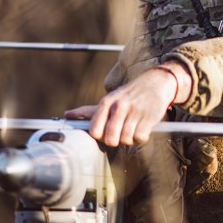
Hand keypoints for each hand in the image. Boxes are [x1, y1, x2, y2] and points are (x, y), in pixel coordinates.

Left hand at [64, 64, 188, 146]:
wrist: (155, 82)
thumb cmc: (128, 95)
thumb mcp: (108, 99)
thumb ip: (88, 111)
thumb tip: (67, 115)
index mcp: (107, 102)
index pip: (95, 131)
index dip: (100, 136)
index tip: (105, 133)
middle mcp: (119, 106)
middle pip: (110, 138)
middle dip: (115, 140)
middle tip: (120, 133)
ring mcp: (135, 111)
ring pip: (126, 139)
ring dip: (129, 138)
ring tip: (132, 128)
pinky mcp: (149, 117)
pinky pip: (140, 137)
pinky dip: (141, 136)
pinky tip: (142, 127)